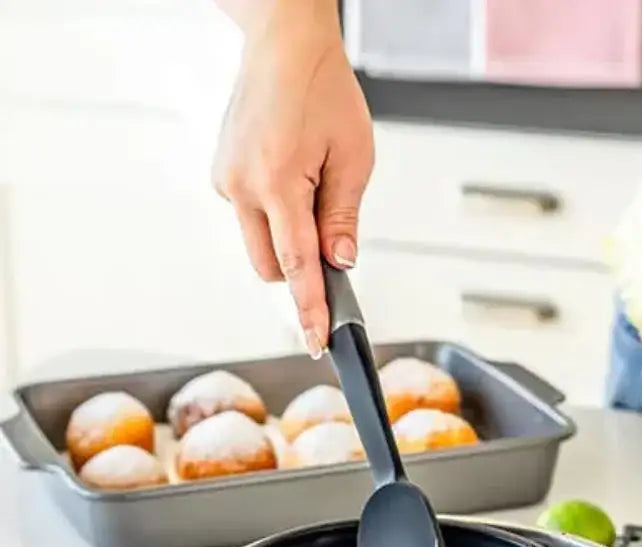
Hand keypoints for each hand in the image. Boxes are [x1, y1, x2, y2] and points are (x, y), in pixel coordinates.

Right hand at [212, 1, 373, 356]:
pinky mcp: (221, 173)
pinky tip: (289, 173)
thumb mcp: (354, 158)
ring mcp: (225, 180)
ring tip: (310, 184)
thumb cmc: (322, 90)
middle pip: (272, 266)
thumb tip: (340, 264)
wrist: (284, 45)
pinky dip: (274, 214)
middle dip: (301, 267)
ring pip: (259, 244)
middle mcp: (241, 186)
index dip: (309, 309)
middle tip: (330, 231)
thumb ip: (343, 218)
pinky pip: (250, 216)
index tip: (316, 341)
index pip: (297, 267)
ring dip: (288, 237)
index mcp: (278, 183)